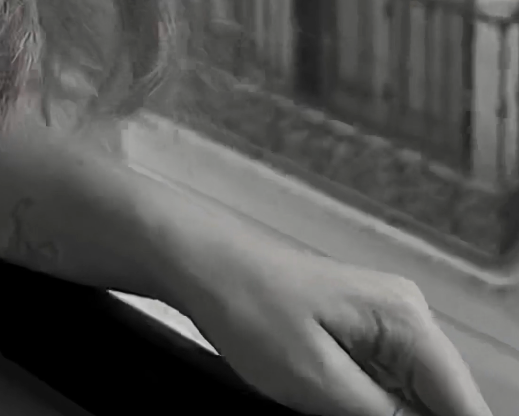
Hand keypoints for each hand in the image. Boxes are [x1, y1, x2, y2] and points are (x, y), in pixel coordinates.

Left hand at [175, 234, 492, 414]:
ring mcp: (383, 322)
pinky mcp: (360, 334)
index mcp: (405, 318)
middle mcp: (404, 314)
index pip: (464, 403)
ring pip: (417, 399)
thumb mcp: (318, 382)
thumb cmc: (247, 302)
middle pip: (444, 401)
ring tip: (332, 408)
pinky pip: (389, 388)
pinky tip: (340, 410)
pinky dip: (378, 411)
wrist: (202, 265)